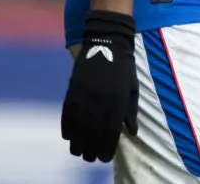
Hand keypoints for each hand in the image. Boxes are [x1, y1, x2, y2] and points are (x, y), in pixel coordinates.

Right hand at [61, 10, 138, 162]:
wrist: (107, 42)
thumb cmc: (124, 67)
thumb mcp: (132, 88)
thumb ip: (131, 111)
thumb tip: (131, 133)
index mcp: (118, 100)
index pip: (111, 131)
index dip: (107, 147)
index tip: (105, 158)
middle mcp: (100, 100)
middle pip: (93, 132)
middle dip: (92, 148)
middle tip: (91, 159)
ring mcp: (84, 95)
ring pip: (78, 126)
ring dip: (78, 142)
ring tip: (79, 152)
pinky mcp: (72, 90)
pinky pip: (67, 114)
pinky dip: (67, 127)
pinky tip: (68, 137)